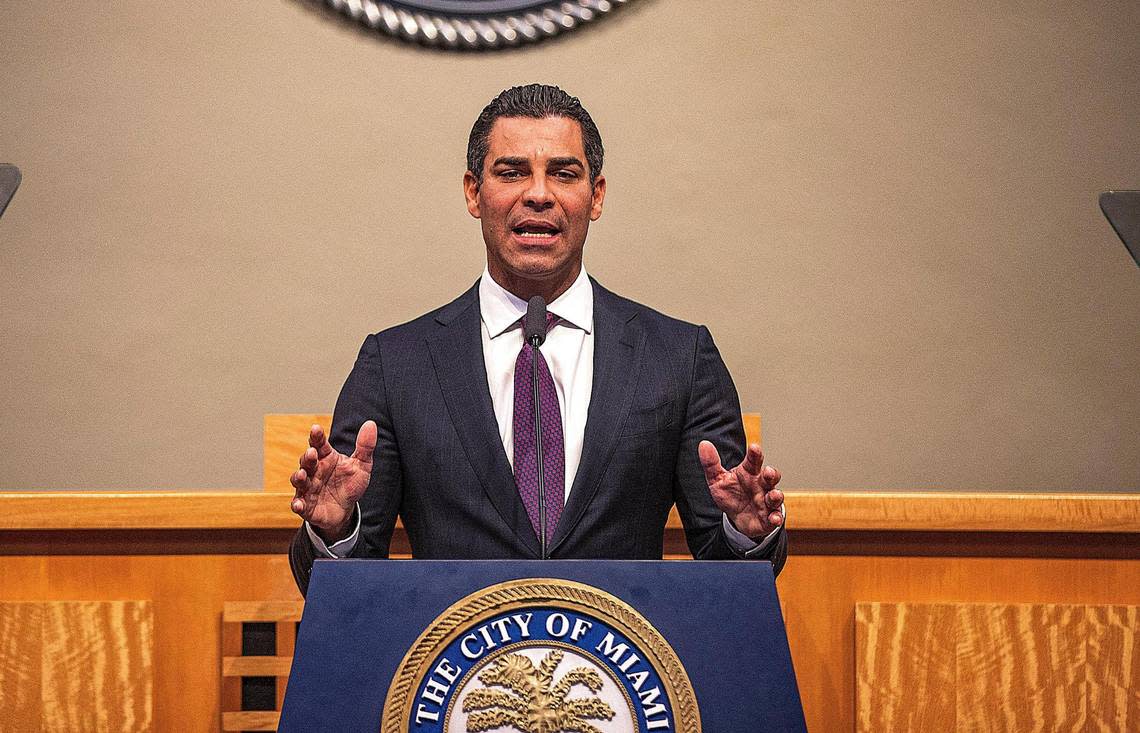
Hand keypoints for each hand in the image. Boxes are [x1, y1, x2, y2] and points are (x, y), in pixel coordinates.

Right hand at [289, 421, 376, 542]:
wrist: (345, 509)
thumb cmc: (350, 484)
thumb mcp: (362, 465)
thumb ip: (365, 446)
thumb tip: (371, 424)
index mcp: (326, 457)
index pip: (319, 443)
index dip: (317, 436)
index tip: (316, 428)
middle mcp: (314, 470)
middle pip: (307, 461)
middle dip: (307, 457)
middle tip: (312, 453)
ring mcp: (307, 488)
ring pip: (299, 481)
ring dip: (298, 477)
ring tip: (301, 474)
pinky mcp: (305, 506)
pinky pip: (298, 505)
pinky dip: (297, 504)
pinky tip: (299, 504)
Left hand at [698, 441, 783, 538]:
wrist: (737, 518)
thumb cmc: (731, 494)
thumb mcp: (717, 480)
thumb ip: (711, 463)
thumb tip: (704, 444)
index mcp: (749, 472)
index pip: (754, 461)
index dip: (755, 454)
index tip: (754, 448)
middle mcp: (761, 485)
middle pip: (770, 477)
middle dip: (771, 474)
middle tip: (768, 472)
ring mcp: (767, 501)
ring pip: (775, 496)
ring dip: (776, 495)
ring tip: (774, 495)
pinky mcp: (769, 517)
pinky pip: (776, 516)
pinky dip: (776, 518)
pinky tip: (774, 519)